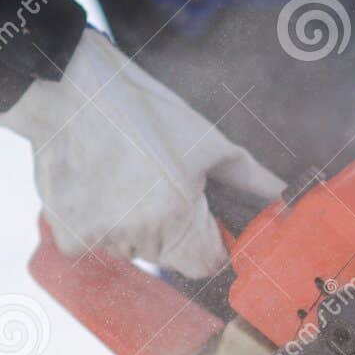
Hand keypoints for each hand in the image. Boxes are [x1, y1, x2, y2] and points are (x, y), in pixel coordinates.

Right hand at [0, 29, 283, 278]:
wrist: (69, 89)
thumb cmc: (143, 111)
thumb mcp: (206, 141)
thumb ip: (250, 179)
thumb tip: (285, 197)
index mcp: (179, 216)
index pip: (208, 264)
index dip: (209, 242)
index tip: (199, 215)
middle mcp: (140, 236)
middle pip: (171, 256)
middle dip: (171, 229)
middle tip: (155, 182)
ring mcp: (103, 240)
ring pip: (134, 250)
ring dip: (133, 226)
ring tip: (121, 178)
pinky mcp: (71, 238)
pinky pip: (96, 246)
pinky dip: (97, 225)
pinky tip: (96, 186)